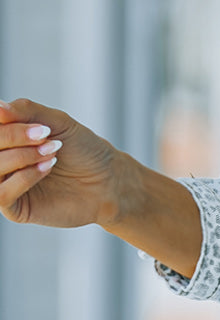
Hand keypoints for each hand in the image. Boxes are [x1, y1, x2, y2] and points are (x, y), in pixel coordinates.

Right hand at [0, 97, 119, 228]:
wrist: (109, 180)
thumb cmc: (83, 149)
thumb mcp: (57, 121)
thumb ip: (26, 110)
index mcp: (6, 139)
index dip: (7, 124)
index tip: (39, 125)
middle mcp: (1, 160)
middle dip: (13, 137)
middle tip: (44, 136)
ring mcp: (5, 184)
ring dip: (21, 156)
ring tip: (51, 152)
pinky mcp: (14, 208)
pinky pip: (2, 194)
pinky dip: (24, 177)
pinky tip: (47, 168)